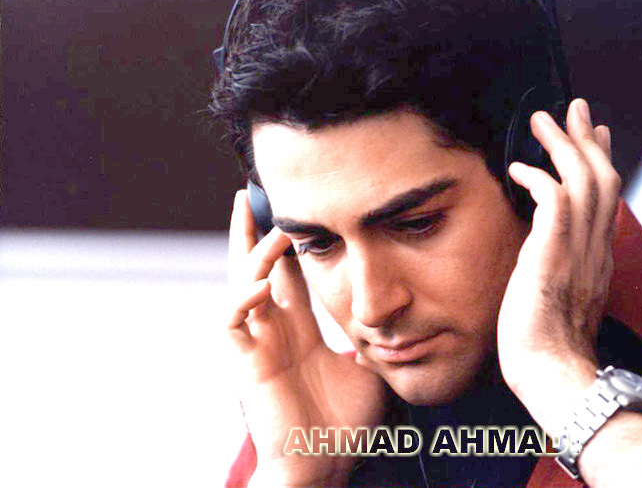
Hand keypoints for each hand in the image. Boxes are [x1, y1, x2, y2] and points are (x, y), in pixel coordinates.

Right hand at [228, 191, 385, 486]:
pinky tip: (262, 283)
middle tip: (253, 192)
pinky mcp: (246, 361)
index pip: (288, 272)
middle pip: (256, 266)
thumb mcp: (367, 366)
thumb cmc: (343, 423)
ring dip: (255, 252)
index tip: (295, 208)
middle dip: (254, 230)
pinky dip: (243, 299)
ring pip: (242, 283)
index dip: (287, 241)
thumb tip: (398, 316)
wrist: (324, 465)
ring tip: (275, 226)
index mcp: (298, 327)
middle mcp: (274, 327)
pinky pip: (233, 321)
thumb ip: (372, 337)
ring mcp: (257, 342)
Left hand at [497, 98, 620, 434]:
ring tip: (542, 121)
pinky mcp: (553, 253)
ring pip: (583, 179)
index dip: (600, 162)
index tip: (593, 137)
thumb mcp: (559, 299)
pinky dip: (538, 177)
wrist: (549, 372)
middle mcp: (596, 247)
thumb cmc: (544, 343)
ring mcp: (578, 249)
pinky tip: (518, 168)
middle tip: (574, 110)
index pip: (606, 197)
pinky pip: (554, 199)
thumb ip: (558, 268)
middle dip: (586, 138)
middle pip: (602, 177)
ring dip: (562, 145)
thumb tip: (541, 250)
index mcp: (597, 257)